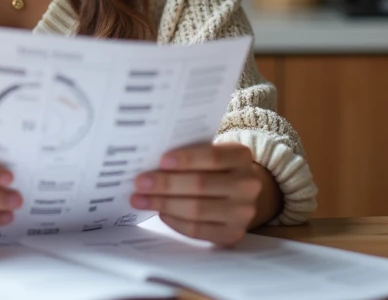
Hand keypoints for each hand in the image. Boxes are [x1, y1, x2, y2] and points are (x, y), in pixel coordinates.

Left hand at [130, 142, 278, 246]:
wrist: (242, 193)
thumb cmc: (217, 169)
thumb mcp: (212, 153)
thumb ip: (191, 154)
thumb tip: (151, 162)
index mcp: (241, 156)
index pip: (212, 156)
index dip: (186, 159)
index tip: (160, 161)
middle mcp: (247, 184)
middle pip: (201, 184)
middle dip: (165, 184)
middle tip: (140, 183)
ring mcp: (243, 212)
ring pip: (197, 209)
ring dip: (164, 204)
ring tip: (140, 200)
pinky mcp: (233, 234)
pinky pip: (198, 230)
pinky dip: (176, 222)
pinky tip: (161, 213)